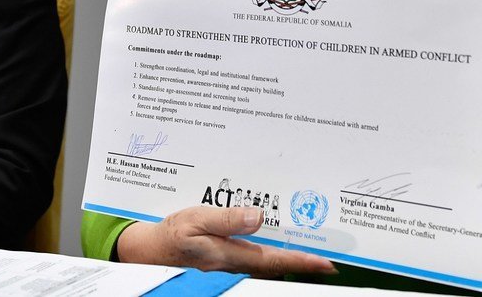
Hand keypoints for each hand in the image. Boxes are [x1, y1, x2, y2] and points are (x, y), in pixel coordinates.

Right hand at [116, 206, 335, 278]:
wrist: (153, 249)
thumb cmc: (173, 235)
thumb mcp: (195, 219)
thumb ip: (227, 219)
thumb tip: (259, 216)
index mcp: (231, 255)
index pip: (274, 260)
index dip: (302, 262)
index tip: (328, 263)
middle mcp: (236, 264)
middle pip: (277, 265)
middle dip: (303, 261)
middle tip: (329, 257)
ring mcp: (233, 264)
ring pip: (268, 262)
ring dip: (289, 257)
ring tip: (312, 247)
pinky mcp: (228, 260)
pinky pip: (256, 257)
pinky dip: (272, 253)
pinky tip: (278, 242)